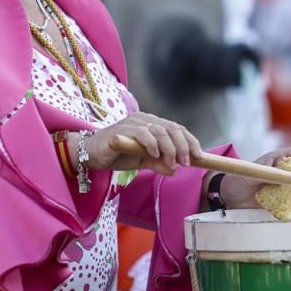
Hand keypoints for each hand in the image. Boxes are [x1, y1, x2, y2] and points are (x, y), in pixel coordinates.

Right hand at [80, 112, 203, 175]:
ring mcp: (134, 122)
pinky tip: (155, 154)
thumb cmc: (118, 155)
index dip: (190, 141)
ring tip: (172, 163)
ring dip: (170, 148)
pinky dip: (152, 143)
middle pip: (172, 128)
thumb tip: (175, 170)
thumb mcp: (143, 161)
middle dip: (183, 146)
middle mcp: (145, 119)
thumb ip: (158, 163)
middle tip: (187, 162)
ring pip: (160, 130)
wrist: (92, 154)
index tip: (199, 156)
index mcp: (152, 124)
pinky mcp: (123, 130)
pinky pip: (142, 133)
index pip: (177, 129)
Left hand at [216, 144, 290, 208]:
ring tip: (280, 201)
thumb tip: (286, 179)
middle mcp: (287, 170)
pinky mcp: (284, 199)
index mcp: (280, 158)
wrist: (230, 195)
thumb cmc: (239, 178)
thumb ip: (268, 174)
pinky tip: (277, 208)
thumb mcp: (252, 173)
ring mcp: (287, 185)